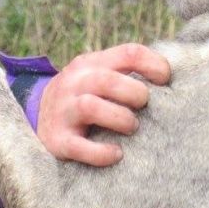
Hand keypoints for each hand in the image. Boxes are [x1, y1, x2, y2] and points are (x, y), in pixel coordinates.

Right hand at [37, 43, 170, 165]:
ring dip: (119, 118)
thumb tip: (170, 77)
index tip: (166, 80)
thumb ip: (128, 72)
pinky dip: (101, 152)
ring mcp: (63, 111)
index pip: (128, 53)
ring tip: (131, 127)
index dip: (154, 65)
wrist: (38, 117)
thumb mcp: (100, 75)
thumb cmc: (86, 96)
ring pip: (90, 107)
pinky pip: (79, 147)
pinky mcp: (57, 140)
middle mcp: (75, 83)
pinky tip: (116, 154)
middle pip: (107, 80)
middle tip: (144, 105)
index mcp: (91, 63)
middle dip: (134, 93)